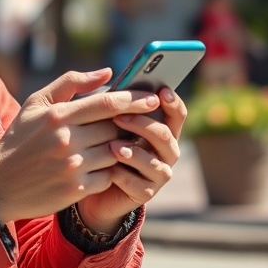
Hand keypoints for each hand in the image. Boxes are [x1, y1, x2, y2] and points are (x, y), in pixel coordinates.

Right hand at [0, 68, 163, 225]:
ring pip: (116, 153)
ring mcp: (72, 166)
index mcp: (58, 115)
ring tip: (125, 143)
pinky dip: (111, 170)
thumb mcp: (36, 103)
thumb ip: (71, 83)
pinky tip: (107, 165)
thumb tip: (108, 72)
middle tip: (142, 121)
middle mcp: (66, 140)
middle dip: (130, 125)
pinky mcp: (76, 189)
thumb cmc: (19, 139)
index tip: (152, 97)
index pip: (107, 103)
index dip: (134, 99)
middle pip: (116, 128)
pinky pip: (108, 176)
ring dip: (123, 148)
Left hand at [76, 87, 186, 233]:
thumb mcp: (105, 121)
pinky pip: (138, 183)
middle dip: (143, 124)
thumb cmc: (100, 145)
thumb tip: (106, 74)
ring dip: (133, 152)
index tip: (162, 91)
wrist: (91, 184)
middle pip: (165, 135)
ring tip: (113, 146)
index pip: (176, 113)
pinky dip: (123, 175)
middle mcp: (166, 151)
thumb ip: (113, 102)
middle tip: (119, 117)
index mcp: (161, 129)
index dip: (172, 102)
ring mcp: (158, 173)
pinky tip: (108, 169)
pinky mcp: (146, 193)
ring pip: (154, 161)